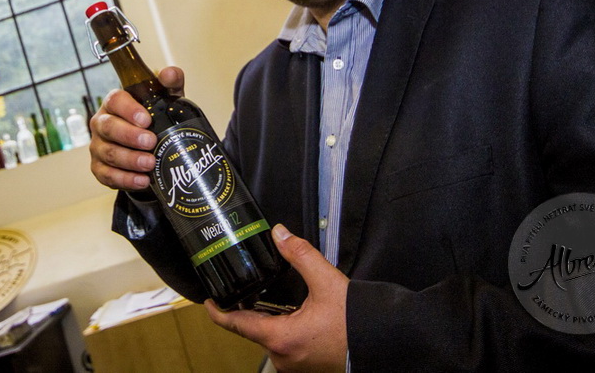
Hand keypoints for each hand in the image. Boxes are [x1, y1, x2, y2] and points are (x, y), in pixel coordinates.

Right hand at [88, 66, 183, 190]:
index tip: (146, 119)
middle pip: (108, 128)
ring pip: (108, 153)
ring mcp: (98, 147)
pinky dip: (125, 180)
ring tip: (150, 164)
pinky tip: (143, 181)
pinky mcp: (100, 169)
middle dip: (129, 136)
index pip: (115, 101)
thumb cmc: (154, 117)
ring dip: (130, 160)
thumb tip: (169, 74)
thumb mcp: (165, 98)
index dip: (128, 110)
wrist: (149, 146)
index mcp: (114, 103)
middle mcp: (102, 123)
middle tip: (151, 142)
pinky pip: (107, 176)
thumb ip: (170, 82)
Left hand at [205, 225, 348, 372]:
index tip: (208, 302)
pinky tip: (302, 319)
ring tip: (285, 304)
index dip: (217, 312)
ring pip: (273, 340)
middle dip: (256, 310)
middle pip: (255, 330)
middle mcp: (284, 358)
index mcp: (281, 339)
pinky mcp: (307, 369)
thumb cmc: (358, 324)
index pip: (236, 325)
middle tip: (257, 291)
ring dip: (274, 322)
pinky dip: (288, 332)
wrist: (386, 344)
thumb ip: (300, 255)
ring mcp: (295, 367)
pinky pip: (288, 348)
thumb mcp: (326, 282)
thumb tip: (280, 235)